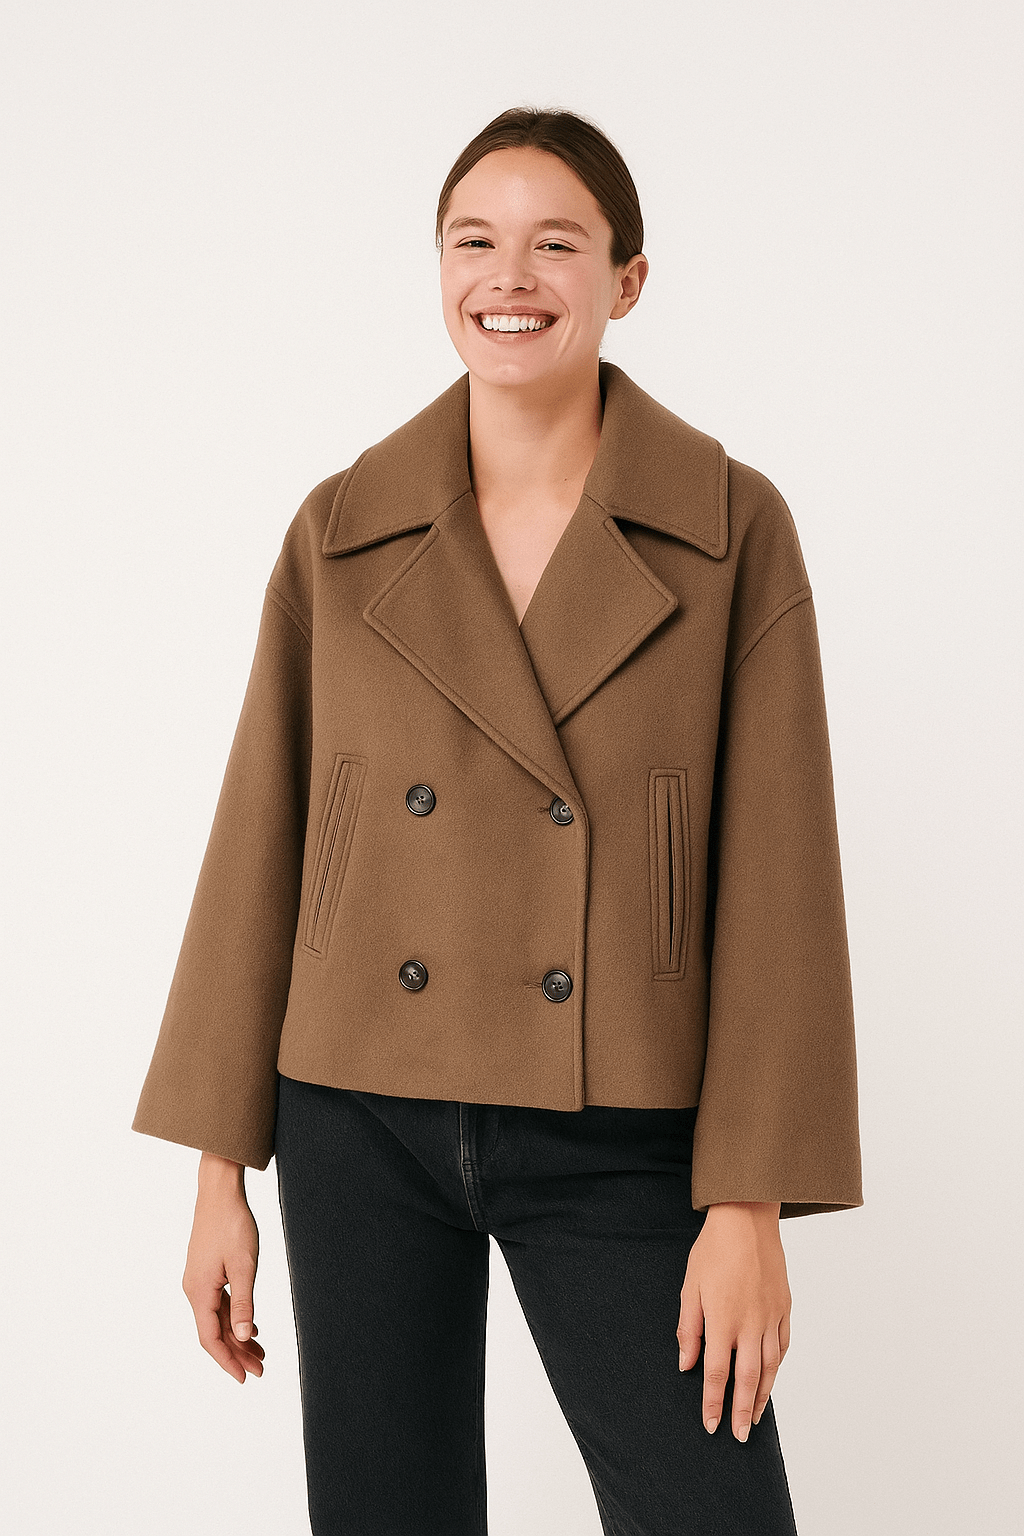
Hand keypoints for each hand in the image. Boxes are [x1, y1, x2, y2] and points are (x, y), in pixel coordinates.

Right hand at [182, 1153, 265, 1383]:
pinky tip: (250, 1326)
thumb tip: (241, 1337)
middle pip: (214, 1332)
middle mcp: (194, 1290)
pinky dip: (234, 1317)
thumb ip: (244, 1303)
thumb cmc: (232, 1225)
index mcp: (199, 1292)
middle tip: (261, 1369)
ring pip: (217, 1318)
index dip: (227, 1361)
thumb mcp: (244, 1266)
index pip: (210, 1339)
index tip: (244, 1378)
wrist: (219, 1192)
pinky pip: (218, 1303)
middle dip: (237, 1353)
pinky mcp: (205, 1271)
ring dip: (237, 1336)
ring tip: (260, 1353)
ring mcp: (198, 1281)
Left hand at [676, 1201, 790, 1440]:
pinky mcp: (784, 1306)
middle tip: (739, 1436)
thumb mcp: (690, 1286)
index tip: (711, 1425)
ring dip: (763, 1396)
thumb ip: (689, 1328)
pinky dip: (777, 1366)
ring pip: (769, 1366)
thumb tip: (686, 1365)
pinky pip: (782, 1345)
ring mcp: (770, 1316)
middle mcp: (750, 1323)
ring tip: (756, 1417)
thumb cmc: (713, 1250)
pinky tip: (771, 1378)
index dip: (713, 1402)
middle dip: (742, 1411)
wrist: (747, 1219)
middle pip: (747, 1379)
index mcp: (722, 1319)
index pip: (717, 1372)